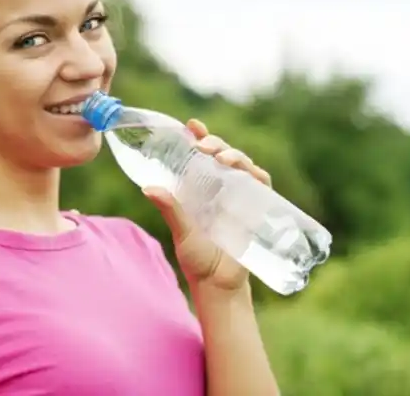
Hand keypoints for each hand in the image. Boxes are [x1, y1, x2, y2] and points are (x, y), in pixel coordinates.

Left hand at [142, 119, 271, 292]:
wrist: (219, 284)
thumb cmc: (198, 259)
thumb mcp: (182, 231)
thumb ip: (170, 209)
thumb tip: (148, 188)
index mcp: (200, 187)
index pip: (201, 155)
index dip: (199, 136)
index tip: (192, 124)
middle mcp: (221, 187)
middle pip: (223, 154)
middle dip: (216, 143)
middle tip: (203, 144)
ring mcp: (240, 196)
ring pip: (242, 164)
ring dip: (234, 155)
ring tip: (221, 157)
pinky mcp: (257, 207)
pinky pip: (261, 183)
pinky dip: (256, 173)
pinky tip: (247, 171)